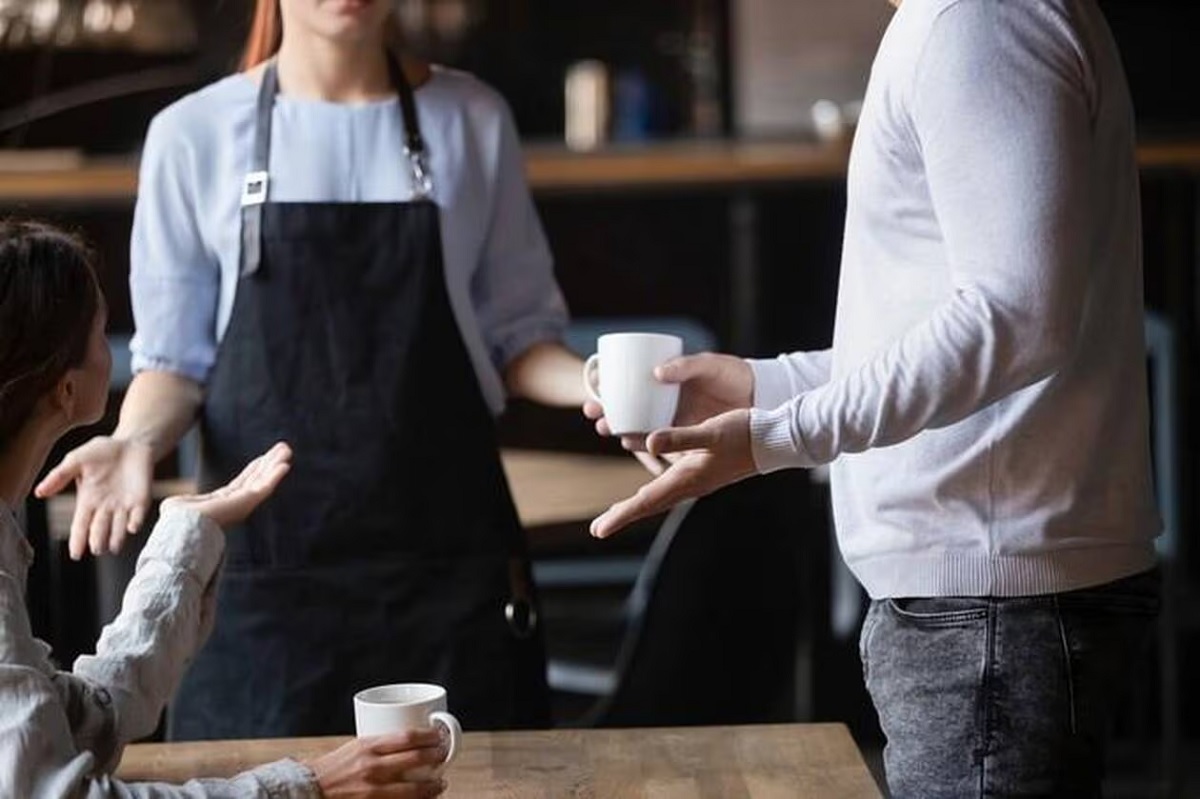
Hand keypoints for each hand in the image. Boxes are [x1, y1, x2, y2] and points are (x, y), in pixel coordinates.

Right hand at [35, 436, 154, 559]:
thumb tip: (39, 493)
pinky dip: (135, 521)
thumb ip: (59, 476)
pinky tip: (132, 528)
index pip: (81, 524)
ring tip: (113, 548)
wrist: (130, 443)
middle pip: (100, 529)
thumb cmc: (101, 452)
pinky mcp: (141, 500)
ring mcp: (124, 505)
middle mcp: (105, 508)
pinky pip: (138, 514)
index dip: (78, 539)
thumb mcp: (76, 460)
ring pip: (119, 527)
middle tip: (96, 549)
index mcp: (88, 501)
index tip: (76, 554)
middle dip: (98, 540)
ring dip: (117, 537)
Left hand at [160, 443, 291, 529]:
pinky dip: (275, 476)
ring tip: (287, 449)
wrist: (180, 529)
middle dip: (270, 463)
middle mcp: (236, 504)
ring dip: (276, 464)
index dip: (255, 468)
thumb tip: (173, 504)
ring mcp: (243, 504)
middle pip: (258, 479)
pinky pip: (265, 487)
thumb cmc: (176, 523)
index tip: (265, 456)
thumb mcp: (180, 504)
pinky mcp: (246, 502)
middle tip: (284, 448)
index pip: (244, 482)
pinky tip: (285, 464)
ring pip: (264, 481)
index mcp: (223, 503)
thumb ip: (186, 500)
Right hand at [305, 730, 448, 798]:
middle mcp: (372, 766)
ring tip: (440, 784)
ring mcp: (373, 789)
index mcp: (368, 746)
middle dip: (436, 757)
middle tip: (444, 755)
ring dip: (432, 786)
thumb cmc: (333, 767)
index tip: (438, 736)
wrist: (309, 789)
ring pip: (413, 789)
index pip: (407, 737)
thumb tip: (411, 743)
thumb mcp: (356, 747)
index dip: (429, 737)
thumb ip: (380, 746)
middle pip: (416, 759)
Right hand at [584, 353, 752, 458]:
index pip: (628, 382)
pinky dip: (643, 444)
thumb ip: (686, 366)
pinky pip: (658, 442)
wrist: (760, 396)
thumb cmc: (733, 374)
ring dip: (619, 428)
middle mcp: (664, 399)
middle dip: (605, 410)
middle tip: (593, 413)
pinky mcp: (685, 436)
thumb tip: (657, 372)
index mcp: (666, 379)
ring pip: (638, 425)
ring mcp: (673, 418)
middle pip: (626, 406)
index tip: (595, 388)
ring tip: (607, 428)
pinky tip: (631, 444)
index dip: (608, 386)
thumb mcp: (709, 365)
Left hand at [590, 408, 756, 538]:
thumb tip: (650, 441)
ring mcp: (697, 480)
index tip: (599, 531)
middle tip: (599, 529)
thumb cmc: (744, 435)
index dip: (621, 516)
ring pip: (659, 497)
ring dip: (637, 505)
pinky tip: (651, 488)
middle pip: (649, 505)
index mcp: (687, 478)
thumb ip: (680, 438)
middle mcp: (690, 484)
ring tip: (617, 512)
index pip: (646, 502)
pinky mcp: (702, 472)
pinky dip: (653, 491)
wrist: (774, 441)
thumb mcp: (710, 432)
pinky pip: (669, 486)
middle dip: (623, 515)